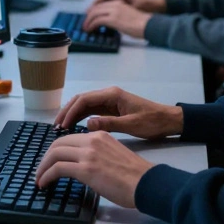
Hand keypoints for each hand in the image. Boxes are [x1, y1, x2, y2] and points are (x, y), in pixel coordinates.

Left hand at [34, 131, 154, 208]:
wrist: (146, 183)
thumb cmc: (135, 175)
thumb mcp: (114, 155)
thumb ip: (97, 155)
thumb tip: (85, 166)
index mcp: (100, 135)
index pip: (70, 139)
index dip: (56, 150)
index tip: (51, 162)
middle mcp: (92, 140)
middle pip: (58, 144)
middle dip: (46, 158)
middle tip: (41, 170)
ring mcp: (88, 154)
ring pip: (55, 154)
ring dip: (43, 167)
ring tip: (39, 179)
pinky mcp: (86, 169)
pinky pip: (58, 168)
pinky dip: (46, 175)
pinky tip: (44, 183)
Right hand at [54, 86, 182, 138]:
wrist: (167, 120)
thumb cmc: (152, 122)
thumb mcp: (131, 124)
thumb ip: (109, 124)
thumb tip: (87, 124)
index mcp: (112, 95)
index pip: (84, 99)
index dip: (70, 111)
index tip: (61, 124)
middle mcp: (108, 95)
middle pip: (81, 100)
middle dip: (67, 112)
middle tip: (56, 127)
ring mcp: (109, 102)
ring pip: (85, 106)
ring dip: (72, 115)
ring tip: (61, 129)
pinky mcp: (111, 109)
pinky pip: (92, 111)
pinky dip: (81, 118)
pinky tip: (74, 128)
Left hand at [83, 0, 150, 37]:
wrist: (148, 25)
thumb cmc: (142, 24)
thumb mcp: (128, 15)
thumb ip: (119, 15)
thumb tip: (111, 23)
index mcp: (120, 2)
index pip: (102, 3)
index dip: (93, 10)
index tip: (89, 16)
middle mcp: (116, 4)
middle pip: (96, 7)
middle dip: (88, 15)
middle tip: (85, 22)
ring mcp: (114, 11)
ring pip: (95, 13)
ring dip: (88, 21)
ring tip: (86, 27)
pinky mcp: (113, 19)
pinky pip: (97, 20)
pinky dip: (91, 24)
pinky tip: (90, 29)